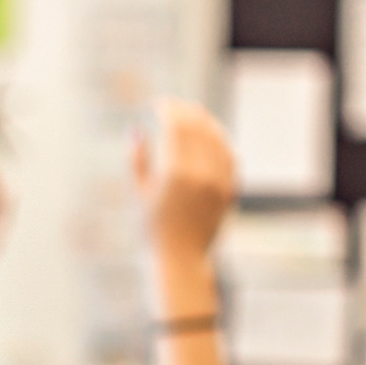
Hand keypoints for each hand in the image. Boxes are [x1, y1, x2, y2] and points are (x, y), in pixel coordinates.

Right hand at [131, 98, 236, 266]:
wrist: (179, 260)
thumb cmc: (152, 229)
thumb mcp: (138, 193)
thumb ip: (137, 159)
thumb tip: (135, 129)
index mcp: (175, 174)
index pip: (176, 127)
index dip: (168, 110)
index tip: (158, 104)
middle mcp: (201, 175)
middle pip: (198, 127)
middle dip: (185, 111)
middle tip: (174, 105)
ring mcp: (219, 182)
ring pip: (217, 138)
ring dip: (205, 122)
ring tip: (193, 114)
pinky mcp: (229, 190)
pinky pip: (229, 156)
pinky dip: (220, 141)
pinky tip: (211, 136)